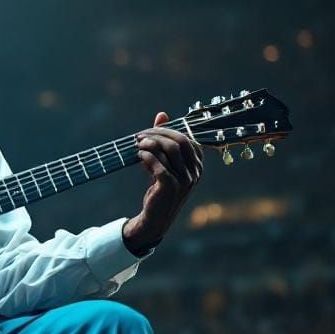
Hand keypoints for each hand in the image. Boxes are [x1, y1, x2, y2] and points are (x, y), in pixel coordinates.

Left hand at [123, 111, 203, 255]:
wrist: (154, 219)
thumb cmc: (159, 188)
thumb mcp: (164, 163)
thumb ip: (163, 140)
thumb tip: (162, 114)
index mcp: (197, 166)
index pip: (187, 138)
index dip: (168, 131)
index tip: (150, 131)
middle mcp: (195, 172)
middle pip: (179, 141)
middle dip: (157, 134)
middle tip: (140, 135)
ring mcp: (184, 180)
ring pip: (168, 150)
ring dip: (150, 143)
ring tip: (137, 144)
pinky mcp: (170, 186)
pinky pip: (158, 164)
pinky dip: (147, 156)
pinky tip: (139, 155)